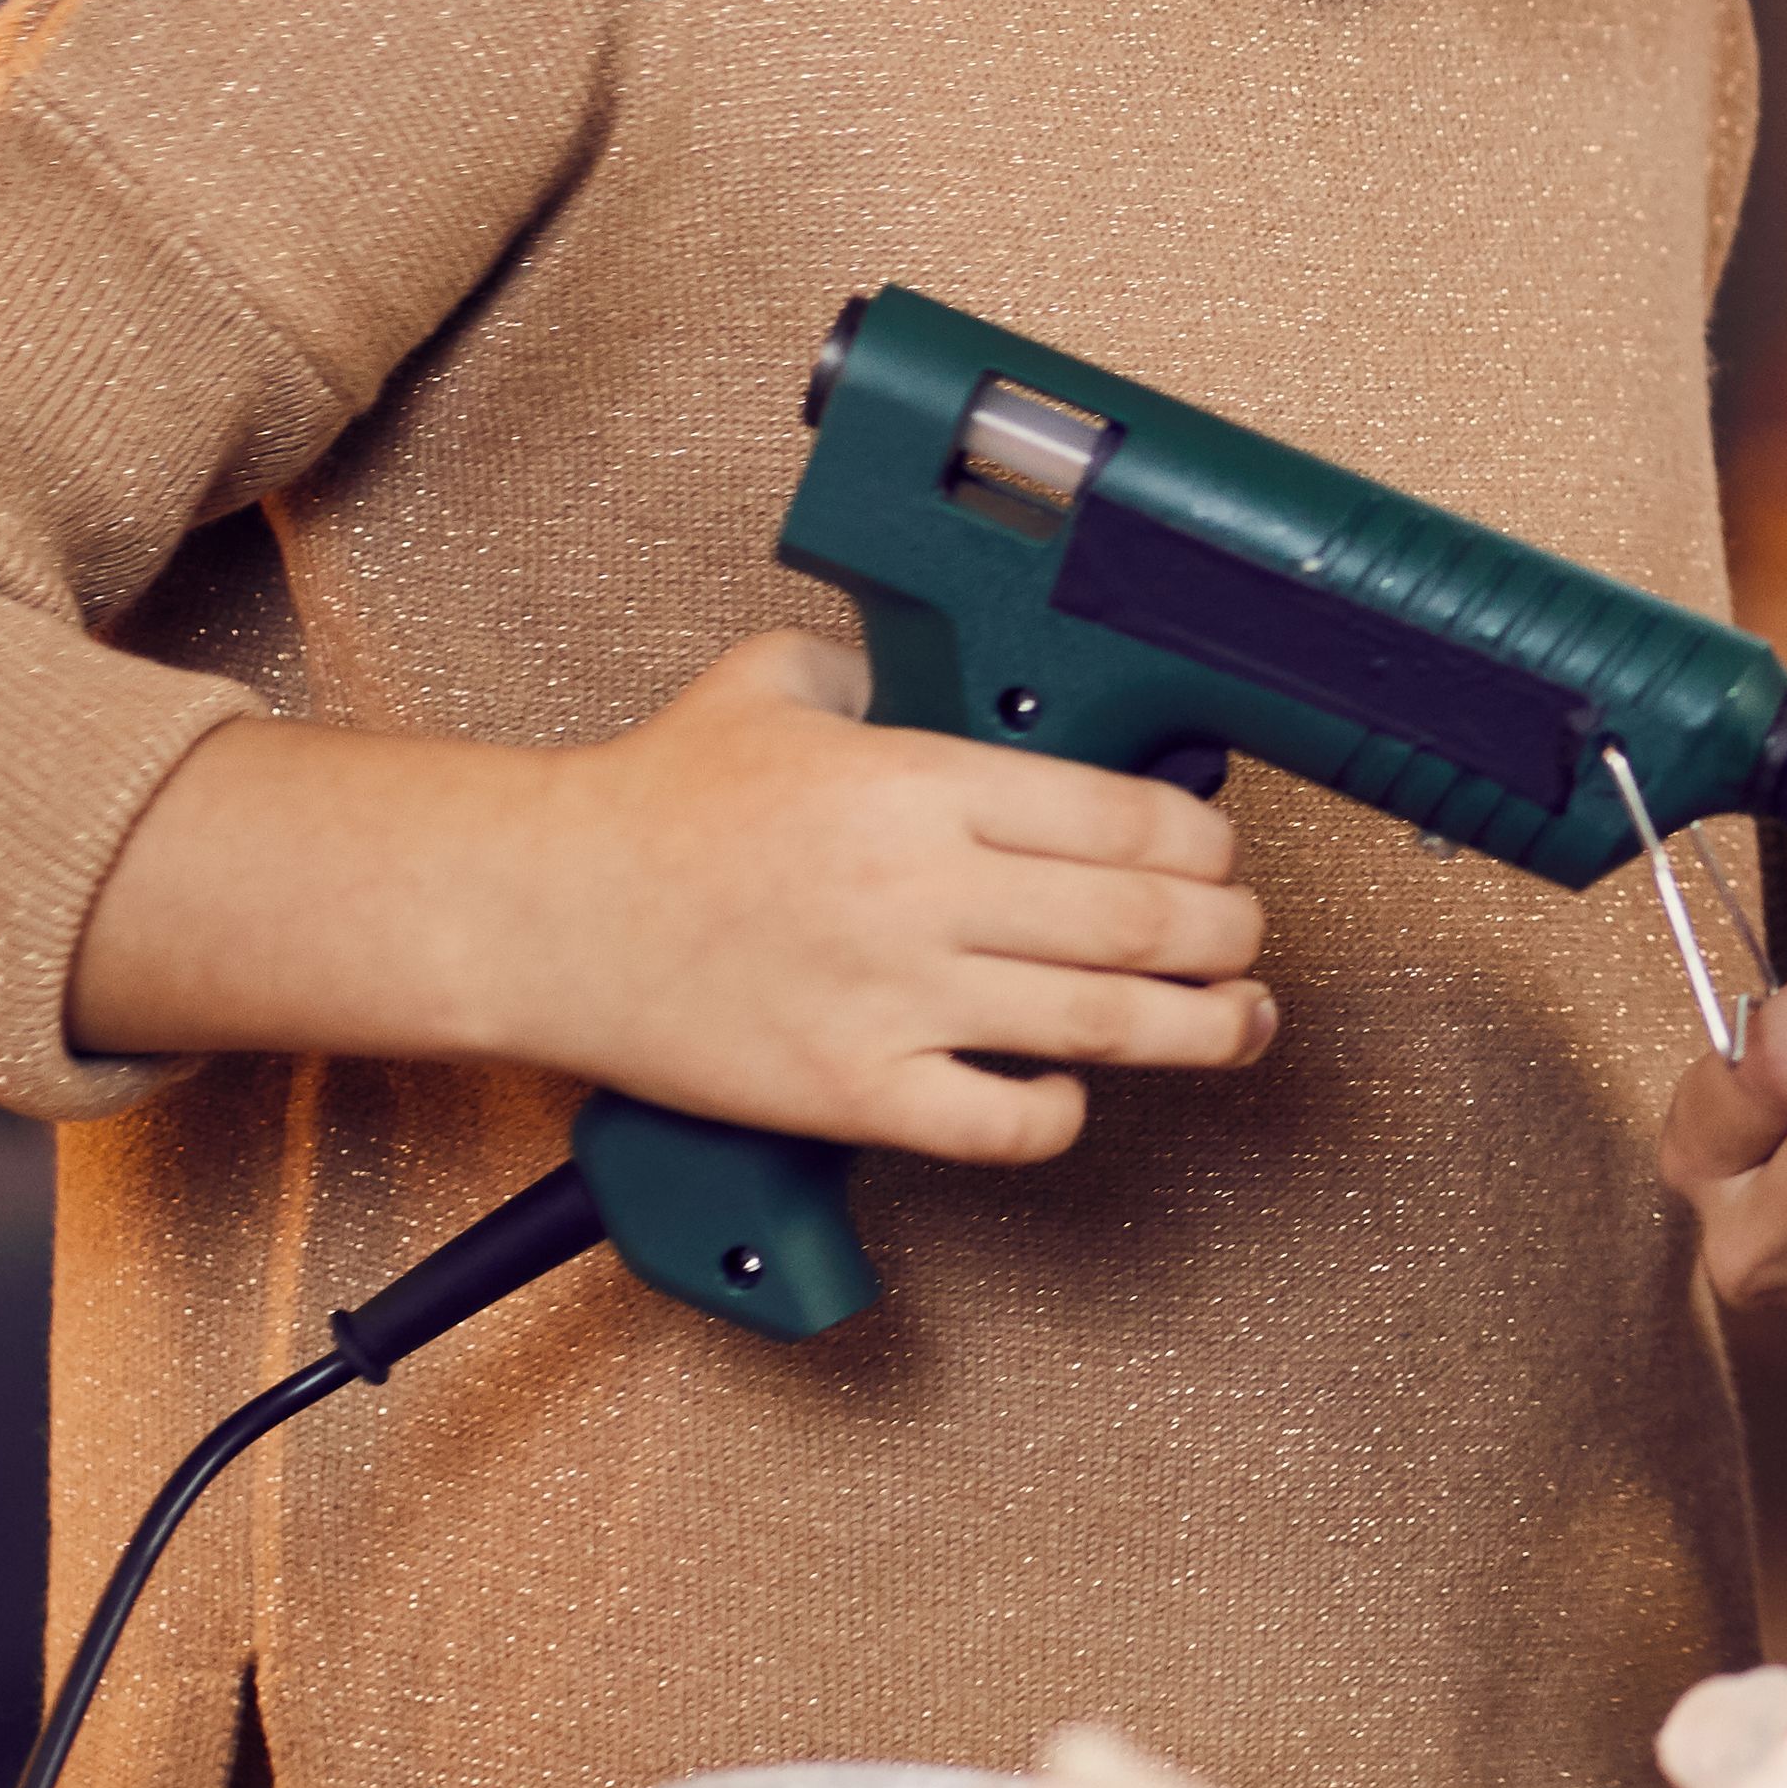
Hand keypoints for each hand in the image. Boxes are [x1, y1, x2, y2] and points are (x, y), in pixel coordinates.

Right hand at [493, 633, 1271, 1159]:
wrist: (540, 909)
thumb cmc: (654, 799)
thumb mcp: (781, 680)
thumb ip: (887, 666)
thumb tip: (966, 680)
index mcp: (920, 784)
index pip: (1124, 818)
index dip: (1204, 845)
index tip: (1218, 856)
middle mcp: (923, 892)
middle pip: (1140, 923)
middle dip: (1228, 934)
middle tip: (1246, 937)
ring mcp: (891, 999)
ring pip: (1100, 1024)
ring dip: (1199, 1029)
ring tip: (1240, 1023)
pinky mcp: (848, 1092)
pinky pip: (995, 1122)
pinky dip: (1057, 1115)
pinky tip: (1072, 1092)